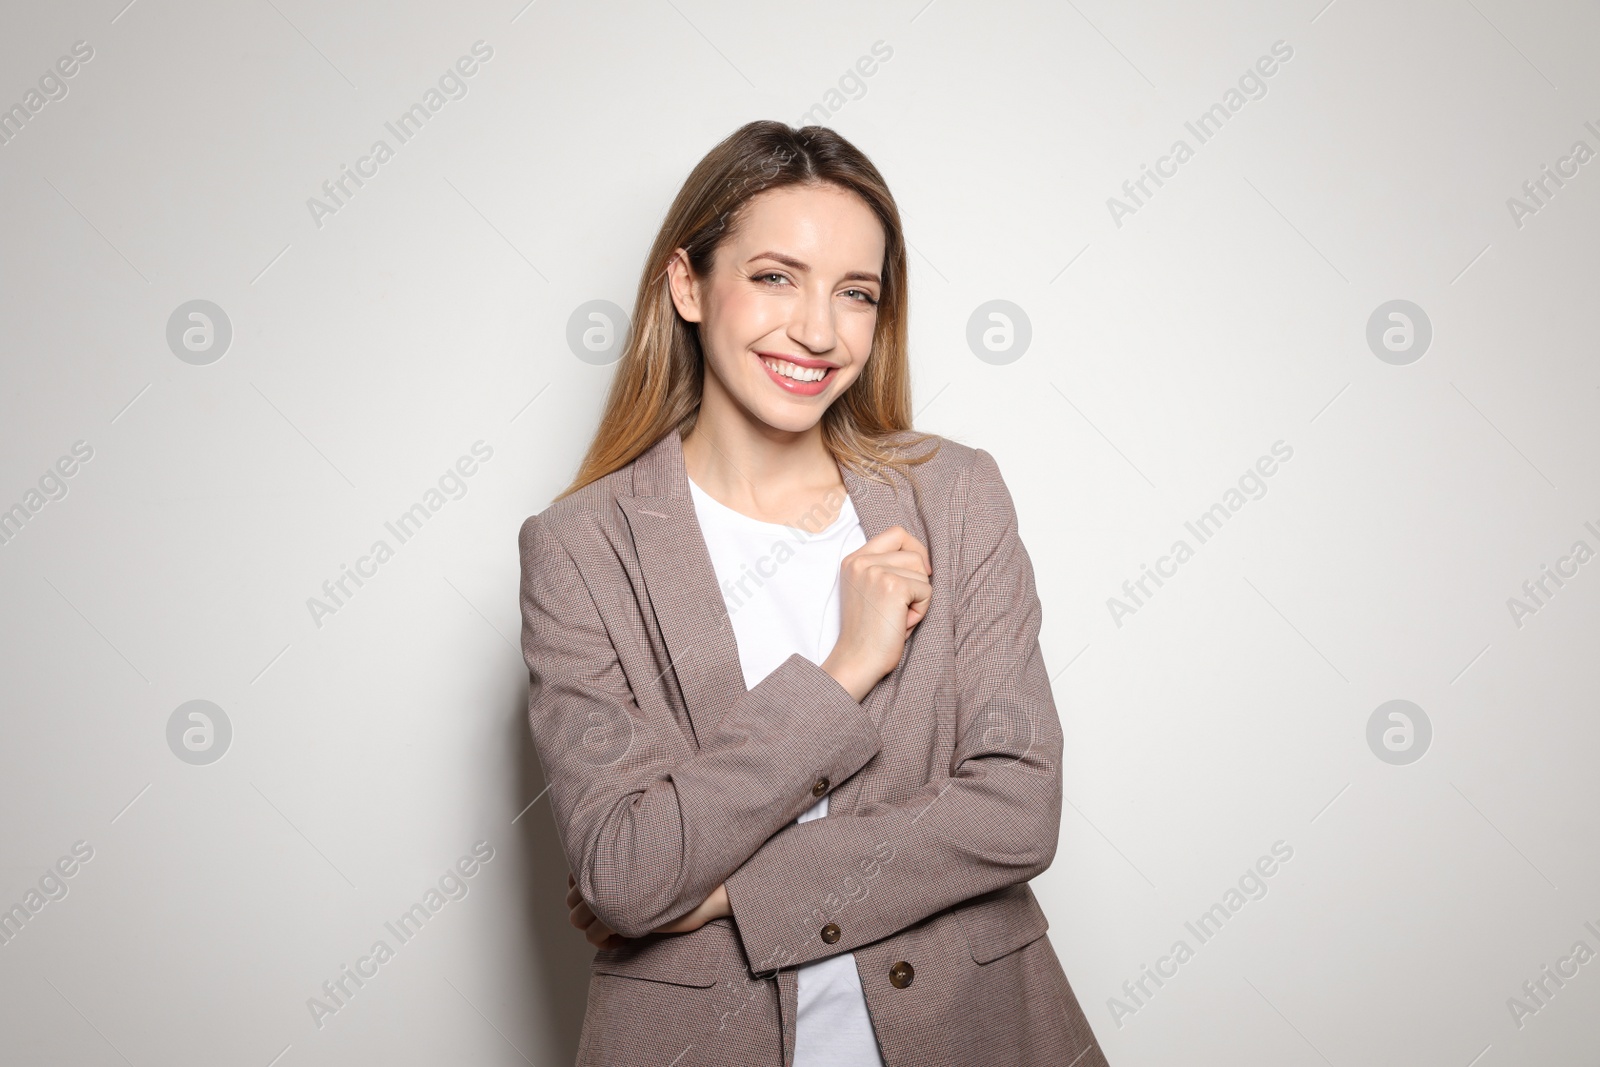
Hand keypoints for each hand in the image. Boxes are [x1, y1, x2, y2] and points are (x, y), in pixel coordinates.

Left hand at [567, 874, 730, 944]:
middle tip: (609, 919)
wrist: (705, 889)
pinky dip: (603, 943)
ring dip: (593, 929)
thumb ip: (626, 871)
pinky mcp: (616, 917)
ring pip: (577, 920)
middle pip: (571, 901)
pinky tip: (623, 940)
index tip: (600, 901)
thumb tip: (605, 888)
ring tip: (616, 931)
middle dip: (586, 913)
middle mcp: (603, 875)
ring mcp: (607, 897)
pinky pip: (593, 936)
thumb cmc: (682, 876)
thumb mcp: (649, 868)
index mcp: (609, 856)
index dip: (581, 892)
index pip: (573, 877)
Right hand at [822, 525, 930, 700]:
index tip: (918, 573)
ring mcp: (876, 571)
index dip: (915, 550)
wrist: (858, 660)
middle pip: (914, 554)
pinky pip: (926, 590)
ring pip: (922, 573)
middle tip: (901, 607)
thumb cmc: (871, 632)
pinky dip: (921, 610)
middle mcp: (861, 561)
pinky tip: (902, 624)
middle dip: (918, 581)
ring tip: (899, 617)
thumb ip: (887, 568)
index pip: (896, 533)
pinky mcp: (892, 586)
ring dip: (919, 598)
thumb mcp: (872, 590)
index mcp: (854, 559)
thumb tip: (923, 558)